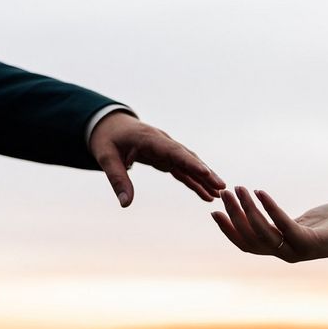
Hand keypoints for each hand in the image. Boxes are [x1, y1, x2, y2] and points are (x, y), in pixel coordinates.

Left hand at [89, 112, 224, 206]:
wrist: (109, 125)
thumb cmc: (106, 139)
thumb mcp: (106, 157)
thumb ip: (117, 179)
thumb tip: (125, 203)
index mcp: (150, 139)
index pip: (173, 151)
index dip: (190, 162)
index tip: (206, 173)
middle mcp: (163, 143)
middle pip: (188, 158)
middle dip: (205, 172)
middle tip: (221, 186)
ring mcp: (166, 151)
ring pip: (189, 164)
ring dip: (204, 178)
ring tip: (219, 194)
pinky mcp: (166, 158)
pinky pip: (183, 171)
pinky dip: (195, 182)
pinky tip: (207, 195)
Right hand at [211, 187, 327, 262]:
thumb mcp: (303, 221)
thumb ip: (283, 221)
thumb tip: (268, 211)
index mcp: (282, 249)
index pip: (246, 244)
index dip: (229, 230)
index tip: (214, 211)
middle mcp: (287, 253)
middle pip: (251, 237)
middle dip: (234, 215)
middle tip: (225, 193)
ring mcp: (299, 250)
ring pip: (264, 232)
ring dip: (248, 209)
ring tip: (239, 188)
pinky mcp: (312, 241)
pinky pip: (285, 225)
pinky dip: (271, 209)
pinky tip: (261, 192)